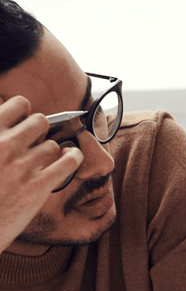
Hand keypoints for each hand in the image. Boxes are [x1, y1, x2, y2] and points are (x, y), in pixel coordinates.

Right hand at [0, 95, 82, 249]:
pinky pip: (69, 162)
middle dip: (40, 130)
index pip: (19, 104)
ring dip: (51, 151)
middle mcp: (6, 144)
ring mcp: (23, 165)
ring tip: (43, 161)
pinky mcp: (39, 185)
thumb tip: (3, 107)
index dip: (25, 112)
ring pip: (52, 145)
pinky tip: (72, 158)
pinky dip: (74, 158)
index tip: (24, 121)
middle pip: (40, 121)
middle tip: (35, 142)